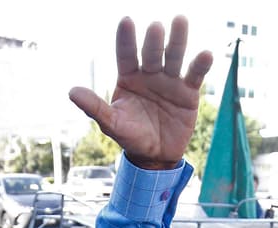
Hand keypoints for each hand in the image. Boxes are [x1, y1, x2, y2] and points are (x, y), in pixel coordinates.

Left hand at [68, 17, 212, 169]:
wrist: (155, 156)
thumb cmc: (130, 137)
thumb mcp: (112, 124)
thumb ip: (95, 107)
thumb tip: (72, 92)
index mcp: (129, 78)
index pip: (126, 54)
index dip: (126, 39)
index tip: (126, 21)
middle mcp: (149, 74)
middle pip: (152, 53)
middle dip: (153, 40)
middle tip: (156, 27)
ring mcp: (170, 81)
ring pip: (174, 57)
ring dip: (178, 40)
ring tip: (180, 21)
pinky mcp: (188, 92)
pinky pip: (194, 76)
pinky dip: (200, 65)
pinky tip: (205, 54)